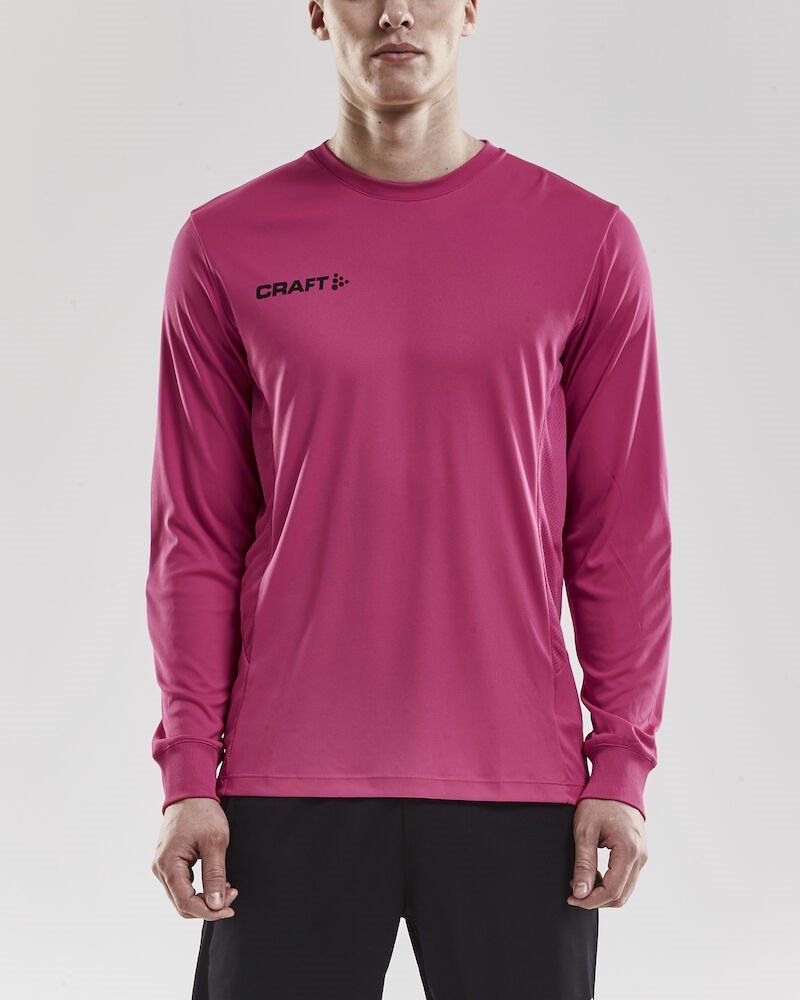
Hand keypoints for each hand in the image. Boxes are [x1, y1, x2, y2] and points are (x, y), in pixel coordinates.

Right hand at [151, 797, 238, 919]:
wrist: (190, 792)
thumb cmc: (202, 813)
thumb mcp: (215, 843)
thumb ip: (215, 875)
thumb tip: (215, 905)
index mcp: (168, 865)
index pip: (186, 903)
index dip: (208, 911)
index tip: (229, 908)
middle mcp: (160, 869)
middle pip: (182, 904)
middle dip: (208, 905)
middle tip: (231, 894)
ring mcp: (162, 866)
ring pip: (182, 896)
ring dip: (205, 898)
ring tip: (227, 886)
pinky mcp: (168, 862)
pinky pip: (182, 885)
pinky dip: (199, 888)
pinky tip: (216, 880)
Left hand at [567, 797, 647, 908]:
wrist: (616, 783)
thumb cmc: (599, 802)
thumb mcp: (585, 831)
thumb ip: (584, 864)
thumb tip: (581, 893)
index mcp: (628, 851)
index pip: (612, 891)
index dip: (591, 900)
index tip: (572, 898)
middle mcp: (640, 857)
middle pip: (621, 896)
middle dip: (596, 900)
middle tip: (574, 892)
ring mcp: (642, 855)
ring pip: (625, 890)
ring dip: (603, 892)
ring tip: (581, 880)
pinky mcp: (639, 853)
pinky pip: (627, 878)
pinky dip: (611, 883)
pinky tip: (594, 873)